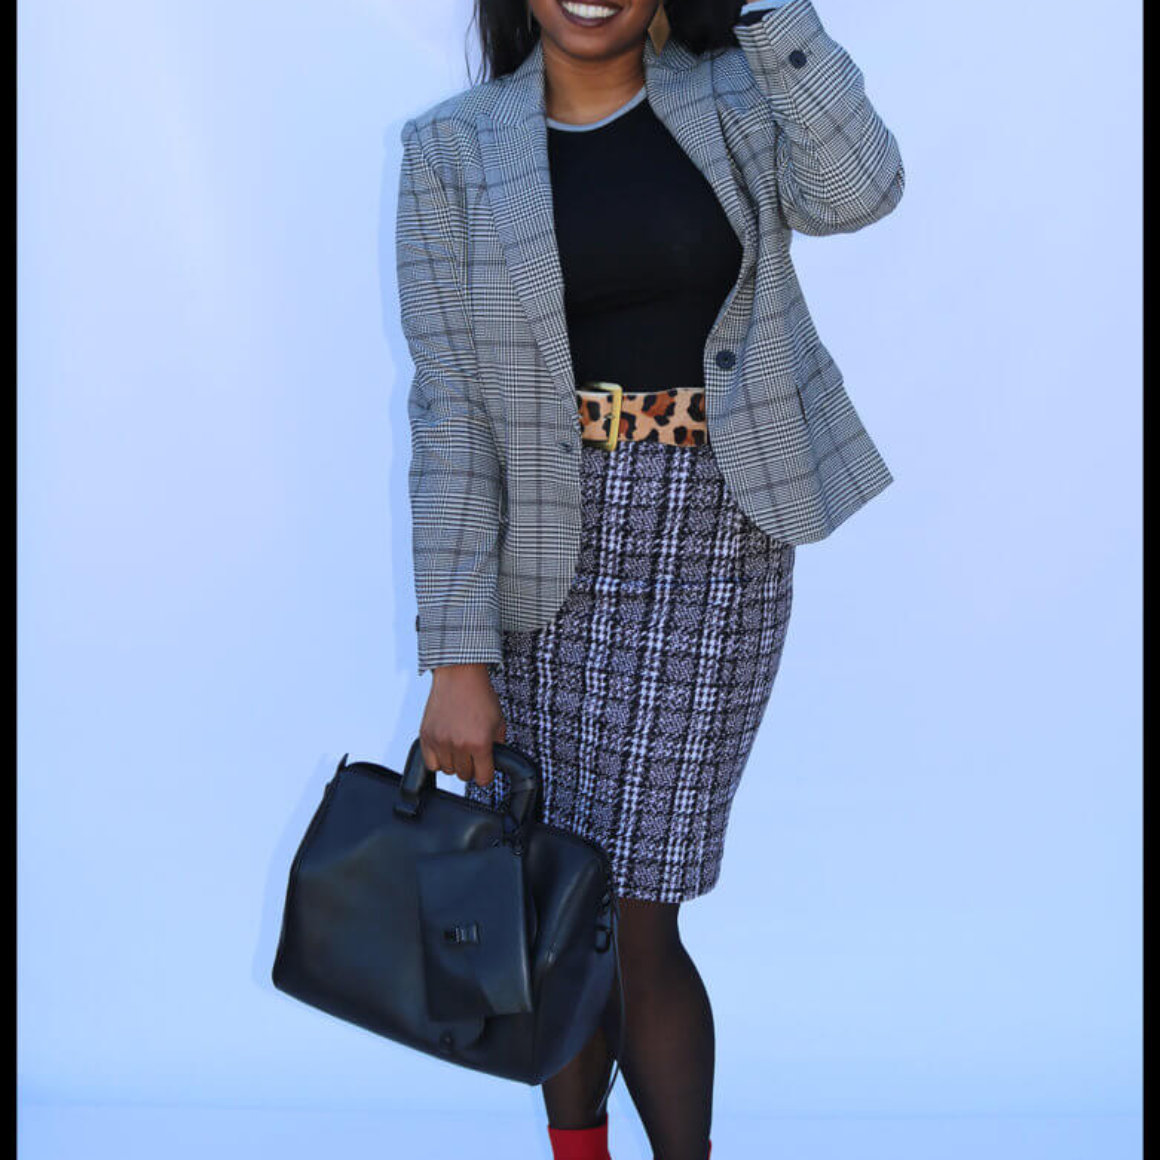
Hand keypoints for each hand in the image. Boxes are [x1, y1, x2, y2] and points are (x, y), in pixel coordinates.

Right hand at [419, 663, 506, 788]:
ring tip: (458, 747)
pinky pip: (430, 763)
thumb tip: (494, 761)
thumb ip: (498, 745)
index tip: (485, 770)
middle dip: (471, 767)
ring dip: (454, 762)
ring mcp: (440, 741)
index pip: (483, 778)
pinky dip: (437, 760)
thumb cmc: (479, 695)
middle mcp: (458, 745)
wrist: (459, 676)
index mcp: (479, 743)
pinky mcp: (426, 736)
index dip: (486, 775)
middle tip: (472, 753)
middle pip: (465, 776)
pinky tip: (445, 748)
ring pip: (447, 770)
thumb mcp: (499, 721)